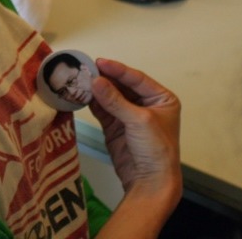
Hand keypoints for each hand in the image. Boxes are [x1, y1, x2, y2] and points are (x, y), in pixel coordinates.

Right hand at [89, 59, 181, 202]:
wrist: (150, 181)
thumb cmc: (156, 149)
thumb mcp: (139, 121)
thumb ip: (115, 100)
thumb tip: (95, 80)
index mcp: (161, 98)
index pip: (137, 78)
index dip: (118, 69)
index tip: (99, 62)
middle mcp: (146, 104)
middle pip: (122, 85)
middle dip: (104, 78)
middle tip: (85, 69)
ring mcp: (129, 115)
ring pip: (110, 96)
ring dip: (96, 89)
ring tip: (80, 79)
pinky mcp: (115, 125)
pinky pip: (102, 109)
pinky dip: (92, 102)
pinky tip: (81, 94)